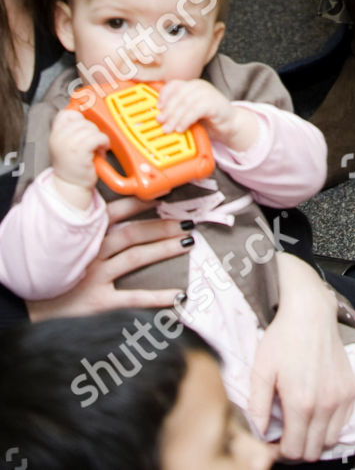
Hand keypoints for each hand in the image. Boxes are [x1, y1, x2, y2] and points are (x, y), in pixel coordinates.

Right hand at [26, 196, 188, 316]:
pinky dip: (157, 296)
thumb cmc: (52, 266)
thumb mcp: (67, 240)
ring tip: (187, 242)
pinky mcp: (97, 301)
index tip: (165, 194)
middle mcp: (92, 251)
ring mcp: (95, 276)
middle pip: (134, 232)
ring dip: (164, 249)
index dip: (143, 201)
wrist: (26, 301)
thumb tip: (120, 211)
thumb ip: (90, 226)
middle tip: (187, 221)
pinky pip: (132, 297)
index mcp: (86, 233)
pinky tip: (177, 295)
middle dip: (163, 225)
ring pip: (136, 257)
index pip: (118, 211)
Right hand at [48, 107, 106, 205]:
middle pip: (83, 120)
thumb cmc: (74, 165)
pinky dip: (103, 141)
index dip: (79, 117)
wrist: (71, 186)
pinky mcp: (79, 152)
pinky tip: (101, 148)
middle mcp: (59, 138)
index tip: (84, 126)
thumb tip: (88, 110)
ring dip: (98, 137)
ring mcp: (68, 145)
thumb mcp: (67, 143)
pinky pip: (97, 137)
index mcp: (55, 134)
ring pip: (91, 128)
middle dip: (92, 129)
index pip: (66, 113)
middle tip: (91, 142)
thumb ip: (73, 129)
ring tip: (95, 147)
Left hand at [159, 79, 257, 152]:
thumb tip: (159, 118)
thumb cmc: (209, 119)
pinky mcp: (215, 103)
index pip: (174, 85)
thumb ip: (178, 112)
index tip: (157, 108)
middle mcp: (200, 86)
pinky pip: (196, 110)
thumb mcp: (189, 113)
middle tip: (161, 122)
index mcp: (192, 86)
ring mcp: (208, 93)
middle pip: (178, 94)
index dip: (164, 95)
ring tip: (169, 129)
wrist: (231, 124)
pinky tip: (181, 128)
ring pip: (186, 102)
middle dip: (167, 110)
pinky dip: (186, 120)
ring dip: (175, 117)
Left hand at [249, 253, 354, 459]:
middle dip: (297, 448)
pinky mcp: (351, 389)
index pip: (294, 452)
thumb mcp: (261, 371)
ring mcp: (341, 397)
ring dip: (315, 439)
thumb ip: (257, 408)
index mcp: (301, 403)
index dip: (280, 452)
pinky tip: (317, 409)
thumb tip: (258, 435)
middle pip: (313, 452)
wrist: (311, 313)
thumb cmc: (282, 339)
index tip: (274, 441)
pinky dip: (330, 424)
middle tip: (286, 433)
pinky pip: (343, 423)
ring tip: (302, 422)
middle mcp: (325, 404)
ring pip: (330, 441)